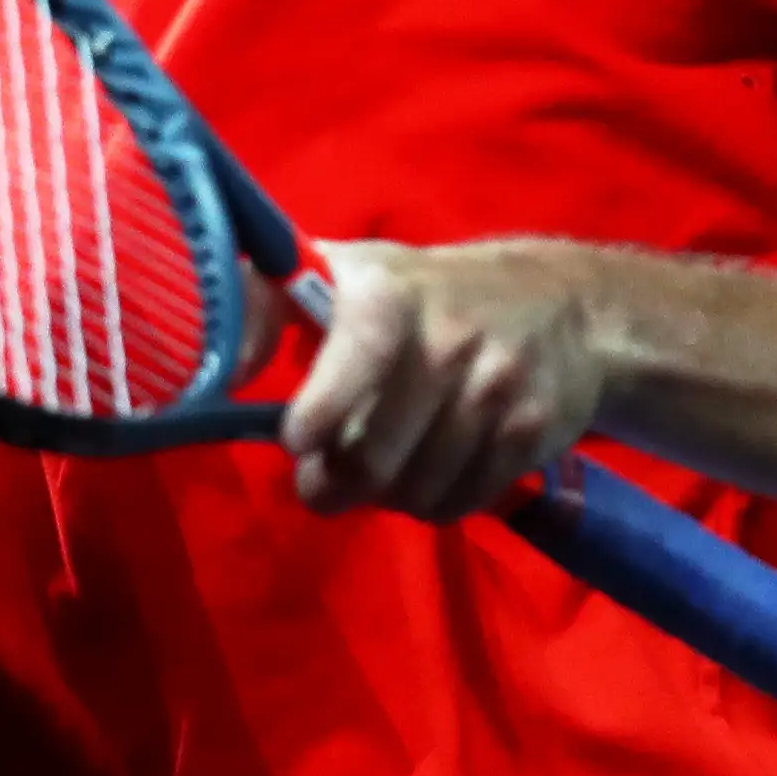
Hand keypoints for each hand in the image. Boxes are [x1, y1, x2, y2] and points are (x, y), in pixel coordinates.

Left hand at [280, 238, 609, 519]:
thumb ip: (275, 299)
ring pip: (415, 488)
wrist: (563, 303)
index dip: (325, 402)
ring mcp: (497, 387)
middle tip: (319, 484)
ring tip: (374, 476)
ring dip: (382, 497)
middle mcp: (449, 336)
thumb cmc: (428, 291)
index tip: (298, 442)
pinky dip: (430, 505)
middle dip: (333, 483)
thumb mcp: (357, 270)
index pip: (361, 347)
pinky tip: (424, 476)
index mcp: (392, 291)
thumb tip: (214, 350)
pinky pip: (460, 501)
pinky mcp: (533, 431)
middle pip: (377, 453)